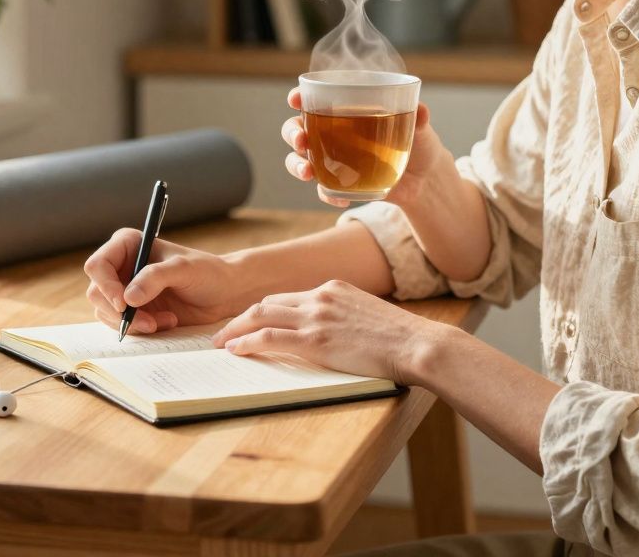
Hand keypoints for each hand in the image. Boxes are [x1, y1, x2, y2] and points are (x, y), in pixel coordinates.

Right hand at [83, 229, 243, 333]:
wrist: (223, 293)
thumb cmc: (207, 272)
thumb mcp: (183, 269)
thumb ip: (155, 278)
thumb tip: (128, 298)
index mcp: (127, 245)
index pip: (98, 265)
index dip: (106, 286)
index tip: (125, 304)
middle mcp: (121, 266)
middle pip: (97, 293)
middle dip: (120, 312)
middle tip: (149, 322)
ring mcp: (125, 289)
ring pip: (106, 312)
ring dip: (133, 323)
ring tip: (165, 320)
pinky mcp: (133, 310)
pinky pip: (122, 325)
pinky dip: (141, 329)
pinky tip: (166, 321)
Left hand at [210, 279, 443, 383]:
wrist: (417, 344)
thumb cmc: (400, 340)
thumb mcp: (367, 316)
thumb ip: (343, 318)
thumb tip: (329, 335)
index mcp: (333, 288)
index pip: (287, 297)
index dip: (263, 311)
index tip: (249, 322)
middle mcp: (321, 296)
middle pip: (267, 302)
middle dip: (242, 318)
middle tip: (224, 333)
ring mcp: (317, 316)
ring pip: (261, 316)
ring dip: (235, 329)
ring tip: (220, 343)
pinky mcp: (316, 340)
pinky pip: (271, 337)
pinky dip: (248, 342)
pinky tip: (236, 350)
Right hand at [281, 87, 445, 208]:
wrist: (424, 180)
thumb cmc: (419, 143)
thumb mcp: (421, 129)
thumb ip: (419, 118)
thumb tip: (421, 110)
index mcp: (346, 109)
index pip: (314, 98)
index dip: (299, 97)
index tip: (296, 99)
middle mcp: (332, 132)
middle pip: (297, 128)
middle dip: (292, 133)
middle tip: (301, 140)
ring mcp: (332, 158)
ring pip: (299, 158)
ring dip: (296, 164)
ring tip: (307, 172)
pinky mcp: (339, 182)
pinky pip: (323, 188)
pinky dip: (327, 194)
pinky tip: (340, 198)